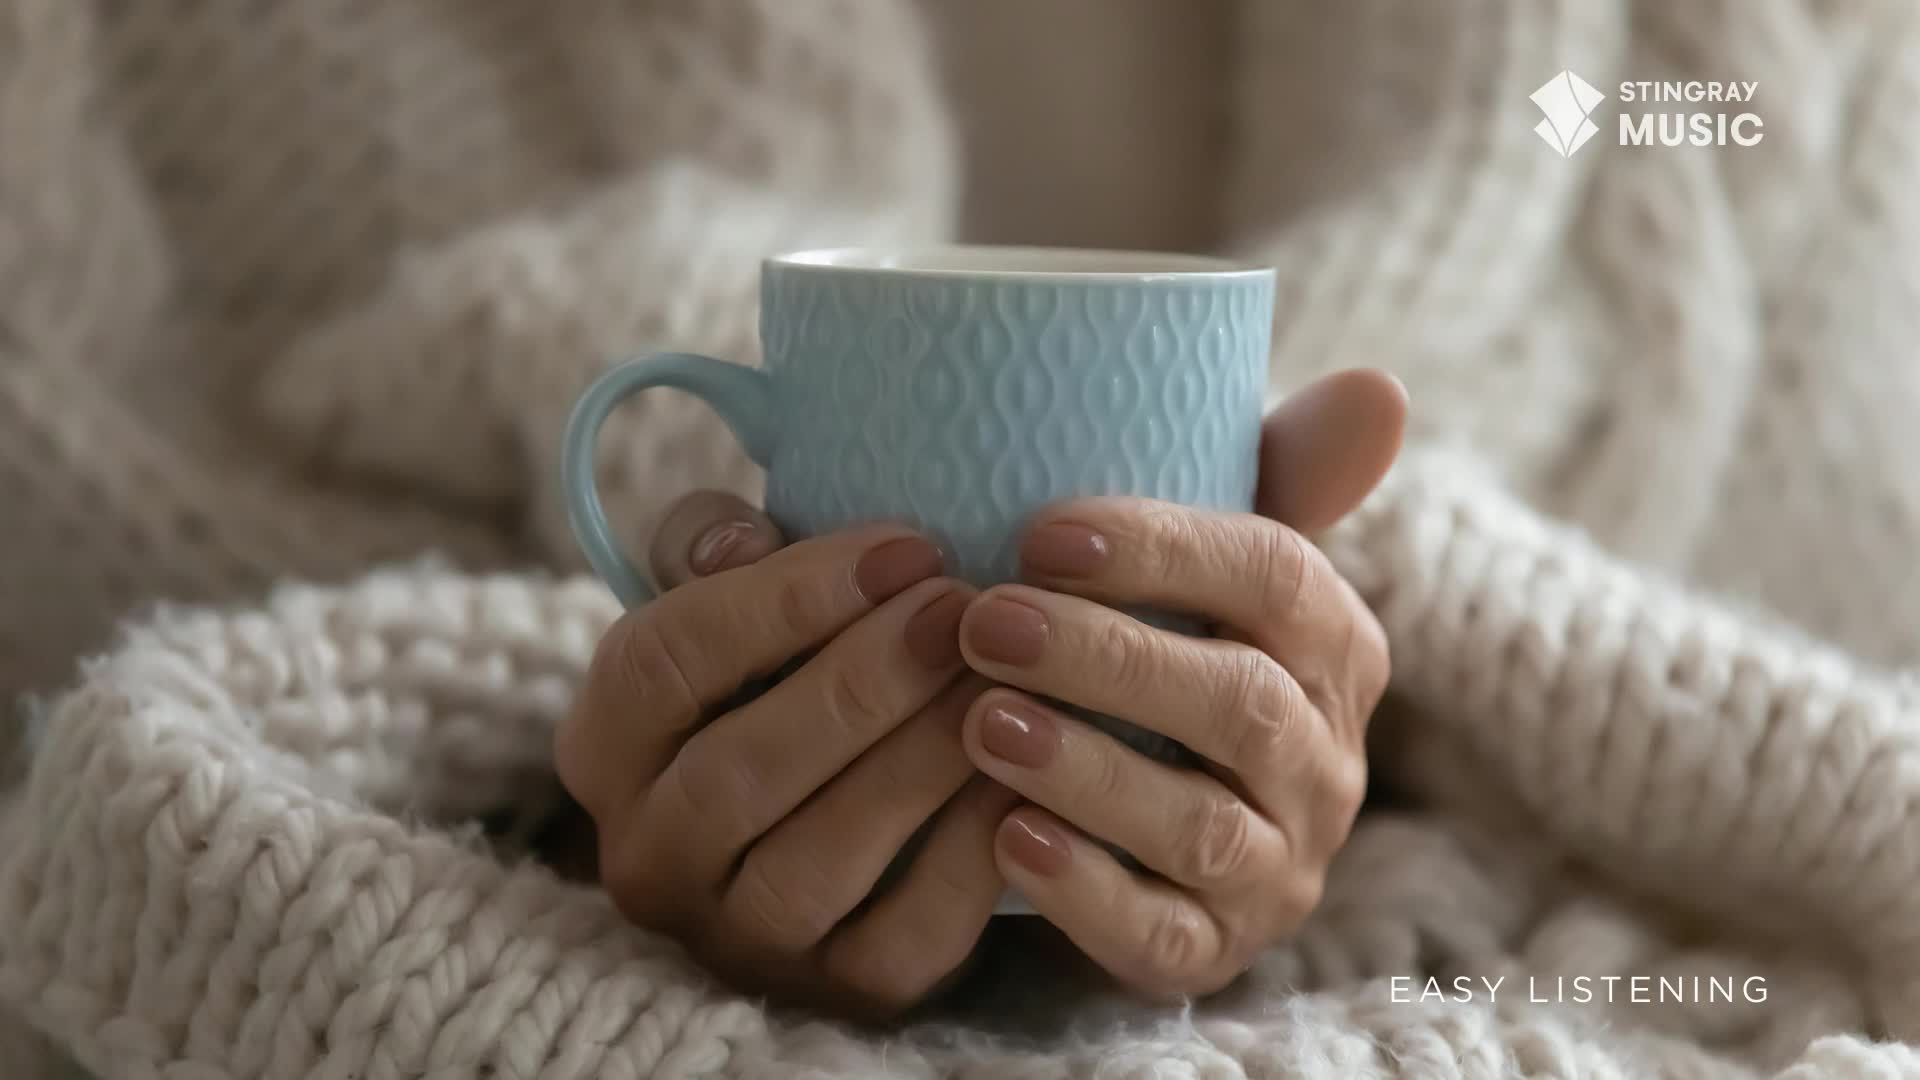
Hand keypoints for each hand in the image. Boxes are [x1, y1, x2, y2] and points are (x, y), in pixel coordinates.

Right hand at [554, 494, 1010, 1018]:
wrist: (842, 807)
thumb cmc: (782, 673)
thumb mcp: (731, 597)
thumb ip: (714, 545)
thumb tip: (741, 539)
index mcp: (605, 748)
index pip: (663, 664)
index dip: (784, 599)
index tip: (903, 548)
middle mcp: (650, 858)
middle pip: (739, 771)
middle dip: (861, 682)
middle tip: (961, 611)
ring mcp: (741, 940)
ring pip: (818, 861)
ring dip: (917, 761)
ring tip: (998, 681)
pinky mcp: (843, 992)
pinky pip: (909, 933)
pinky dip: (970, 849)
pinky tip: (1024, 774)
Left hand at [955, 369, 1407, 997]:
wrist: (1146, 815)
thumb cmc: (1171, 648)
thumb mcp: (1213, 562)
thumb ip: (1282, 471)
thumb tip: (1380, 387)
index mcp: (1333, 645)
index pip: (1277, 579)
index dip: (1164, 551)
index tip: (1041, 531)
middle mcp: (1325, 762)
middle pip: (1238, 704)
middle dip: (1107, 658)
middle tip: (983, 620)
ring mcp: (1278, 865)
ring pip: (1201, 826)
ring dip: (1088, 770)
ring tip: (977, 722)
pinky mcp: (1214, 948)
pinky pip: (1162, 937)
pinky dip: (1082, 890)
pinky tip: (1001, 838)